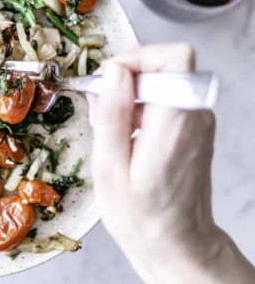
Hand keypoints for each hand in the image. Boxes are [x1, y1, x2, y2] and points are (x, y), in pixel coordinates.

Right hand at [88, 44, 254, 283]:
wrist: (177, 243)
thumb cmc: (141, 216)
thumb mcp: (110, 168)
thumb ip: (112, 114)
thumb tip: (113, 71)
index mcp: (174, 125)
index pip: (174, 58)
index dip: (137, 57)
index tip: (109, 79)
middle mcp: (194, 117)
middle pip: (165, 64)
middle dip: (126, 77)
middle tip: (102, 108)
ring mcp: (197, 121)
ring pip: (162, 80)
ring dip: (130, 94)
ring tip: (112, 130)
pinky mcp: (193, 127)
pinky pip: (164, 98)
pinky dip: (140, 107)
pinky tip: (125, 137)